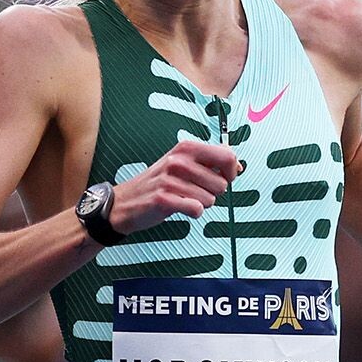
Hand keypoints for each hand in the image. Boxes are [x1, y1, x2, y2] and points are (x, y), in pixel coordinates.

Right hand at [108, 136, 242, 235]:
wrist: (124, 202)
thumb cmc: (158, 184)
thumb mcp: (182, 164)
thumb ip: (210, 163)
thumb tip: (238, 167)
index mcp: (186, 148)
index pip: (228, 156)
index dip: (231, 172)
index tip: (223, 179)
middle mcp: (179, 160)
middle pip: (222, 183)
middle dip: (213, 192)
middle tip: (194, 191)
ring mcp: (170, 179)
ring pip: (211, 199)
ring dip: (201, 204)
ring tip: (183, 198)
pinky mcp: (164, 199)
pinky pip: (197, 210)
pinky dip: (193, 213)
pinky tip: (181, 208)